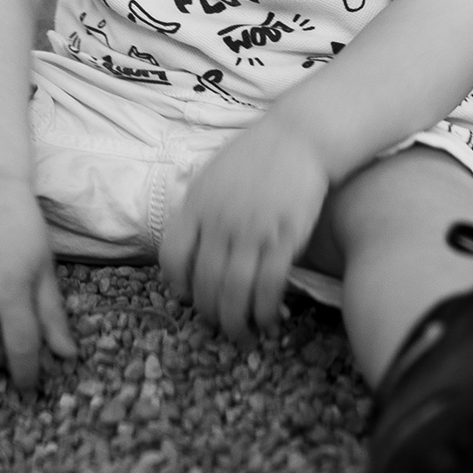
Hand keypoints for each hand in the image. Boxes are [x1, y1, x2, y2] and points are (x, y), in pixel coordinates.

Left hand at [159, 118, 330, 343]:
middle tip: (218, 326)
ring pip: (235, 291)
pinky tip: (268, 320)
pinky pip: (269, 285)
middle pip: (205, 282)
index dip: (179, 284)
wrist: (300, 136)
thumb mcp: (213, 175)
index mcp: (196, 204)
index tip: (190, 295)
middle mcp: (219, 220)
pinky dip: (266, 309)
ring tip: (241, 335)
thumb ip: (199, 209)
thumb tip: (190, 243)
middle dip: (210, 313)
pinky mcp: (284, 237)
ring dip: (236, 321)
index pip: (173, 257)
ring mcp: (252, 229)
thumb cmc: (257, 155)